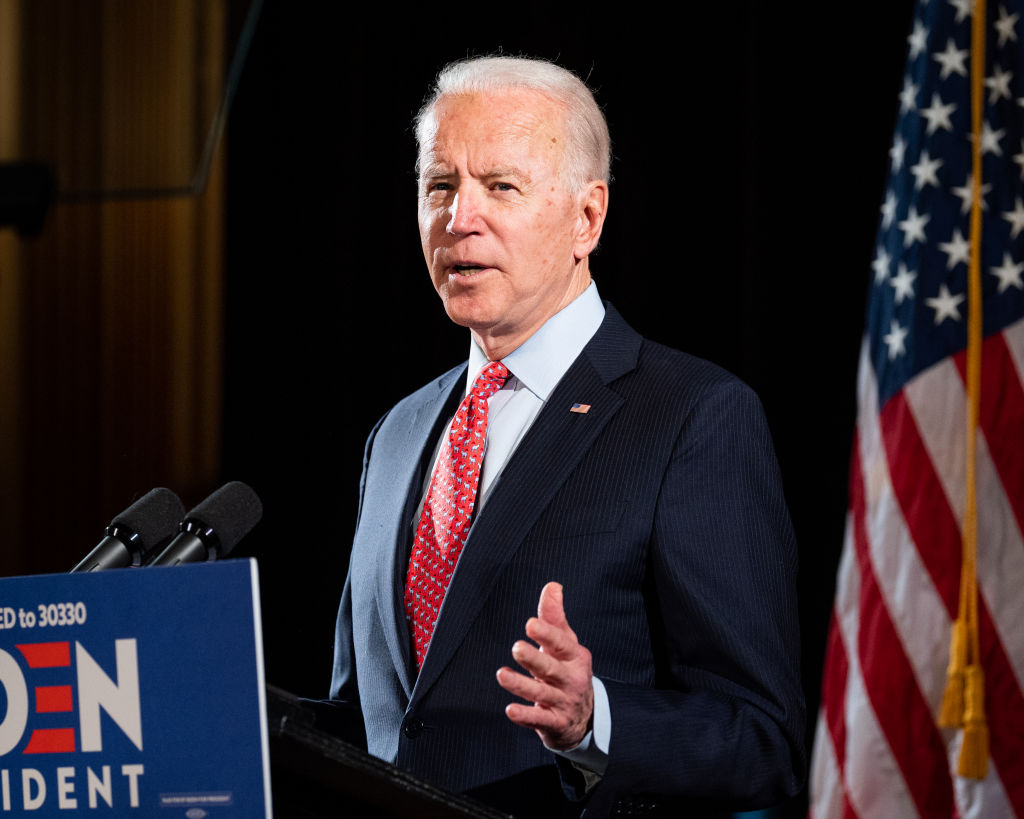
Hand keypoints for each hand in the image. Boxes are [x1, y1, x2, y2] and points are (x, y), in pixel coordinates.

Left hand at [496, 581, 593, 749]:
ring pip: (542, 694)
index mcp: (575, 657)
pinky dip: (525, 716)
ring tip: (502, 675)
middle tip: (516, 648)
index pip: (561, 644)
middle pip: (551, 669)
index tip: (530, 625)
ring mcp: (564, 703)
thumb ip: (555, 617)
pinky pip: (539, 720)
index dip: (547, 634)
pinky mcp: (555, 723)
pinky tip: (510, 709)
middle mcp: (572, 679)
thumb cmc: (568, 670)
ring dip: (521, 685)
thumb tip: (552, 586)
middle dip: (534, 659)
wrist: (585, 716)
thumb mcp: (566, 644)